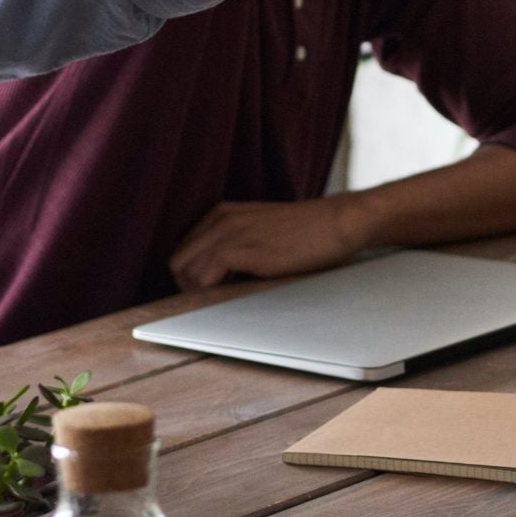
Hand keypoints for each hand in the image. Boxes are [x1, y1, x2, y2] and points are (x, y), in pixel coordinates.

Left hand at [169, 196, 369, 291]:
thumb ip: (239, 243)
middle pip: (178, 262)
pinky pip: (204, 278)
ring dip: (198, 293)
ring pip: (185, 272)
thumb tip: (220, 278)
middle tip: (214, 303)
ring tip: (224, 303)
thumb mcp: (263, 229)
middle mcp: (221, 219)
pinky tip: (233, 298)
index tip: (210, 293)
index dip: (191, 277)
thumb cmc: (307, 232)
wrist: (337, 222)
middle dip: (189, 287)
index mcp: (223, 213)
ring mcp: (229, 233)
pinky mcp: (241, 249)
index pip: (185, 251)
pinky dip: (209, 294)